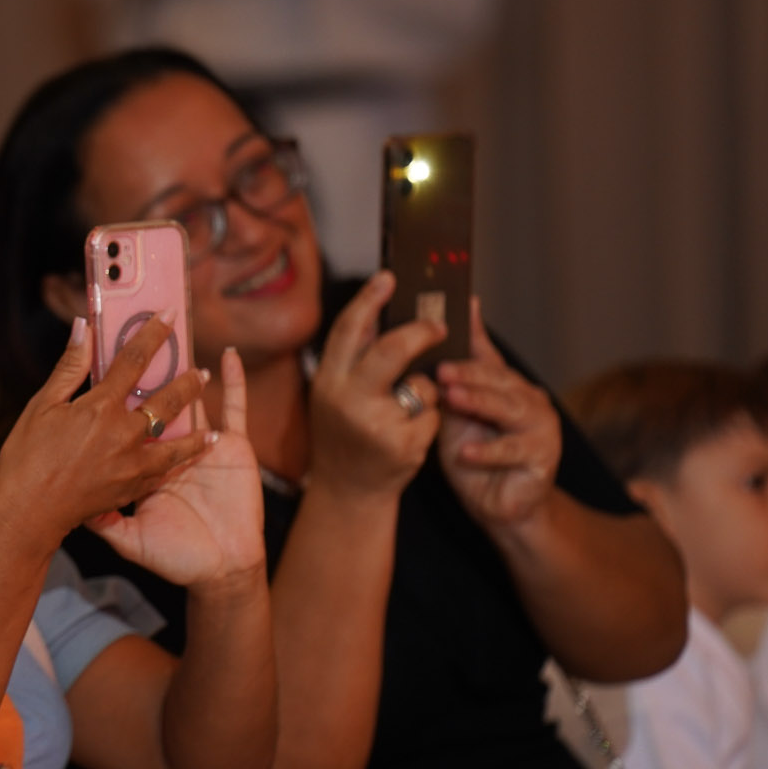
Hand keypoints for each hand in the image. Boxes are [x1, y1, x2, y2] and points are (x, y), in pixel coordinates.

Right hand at [0, 316, 213, 552]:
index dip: (152, 335)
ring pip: (175, 439)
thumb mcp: (42, 407)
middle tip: (201, 371)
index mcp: (100, 408)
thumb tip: (83, 328)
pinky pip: (165, 468)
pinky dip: (181, 458)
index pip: (134, 361)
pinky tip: (190, 453)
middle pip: (166, 400)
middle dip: (187, 383)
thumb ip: (69, 368)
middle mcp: (124, 434)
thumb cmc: (27, 459)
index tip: (168, 316)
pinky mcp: (133, 487)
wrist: (29, 513)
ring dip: (194, 424)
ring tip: (207, 416)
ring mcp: (132, 463)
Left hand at [91, 346, 265, 587]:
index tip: (98, 366)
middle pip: (153, 401)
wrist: (216, 574)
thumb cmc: (172, 559)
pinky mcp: (235, 447)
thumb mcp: (125, 537)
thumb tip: (77, 504)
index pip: (124, 423)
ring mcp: (203, 446)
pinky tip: (227, 356)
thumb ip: (102, 518)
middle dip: (145, 368)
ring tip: (171, 327)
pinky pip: (234, 407)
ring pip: (189, 397)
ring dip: (182, 366)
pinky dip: (234, 381)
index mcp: (141, 464)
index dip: (114, 397)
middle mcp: (170, 450)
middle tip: (130, 330)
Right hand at [306, 272, 445, 499]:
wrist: (347, 491)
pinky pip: (433, 414)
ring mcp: (376, 424)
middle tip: (439, 327)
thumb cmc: (346, 436)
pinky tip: (410, 436)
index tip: (389, 277)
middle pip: (392, 349)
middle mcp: (347, 400)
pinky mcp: (403, 445)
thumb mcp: (336, 394)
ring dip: (425, 392)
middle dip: (422, 333)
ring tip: (404, 412)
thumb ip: (355, 359)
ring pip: (422, 384)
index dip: (369, 300)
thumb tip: (384, 314)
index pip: (348, 331)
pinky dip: (429, 420)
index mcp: (328, 382)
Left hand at [436, 298, 559, 530]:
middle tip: (442, 369)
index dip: (471, 339)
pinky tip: (466, 451)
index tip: (449, 323)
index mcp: (508, 386)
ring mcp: (541, 427)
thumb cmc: (474, 458)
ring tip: (453, 398)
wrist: (497, 504)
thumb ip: (449, 388)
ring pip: (510, 408)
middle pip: (499, 380)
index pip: (487, 359)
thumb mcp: (456, 418)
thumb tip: (425, 353)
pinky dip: (488, 451)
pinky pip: (513, 451)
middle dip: (469, 373)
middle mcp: (529, 399)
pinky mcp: (543, 457)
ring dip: (479, 402)